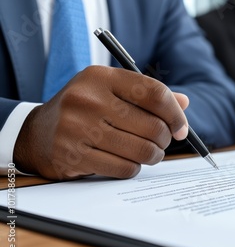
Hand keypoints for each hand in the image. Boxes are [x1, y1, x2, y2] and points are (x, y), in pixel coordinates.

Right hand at [13, 66, 189, 179]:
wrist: (37, 133)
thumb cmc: (85, 110)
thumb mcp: (110, 91)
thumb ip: (147, 95)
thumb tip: (184, 103)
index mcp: (101, 77)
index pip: (154, 93)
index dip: (175, 114)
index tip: (181, 128)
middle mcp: (88, 99)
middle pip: (152, 126)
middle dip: (164, 139)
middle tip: (161, 143)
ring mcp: (78, 129)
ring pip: (141, 150)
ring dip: (152, 156)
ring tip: (148, 153)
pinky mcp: (74, 156)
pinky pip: (124, 169)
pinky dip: (133, 168)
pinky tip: (127, 162)